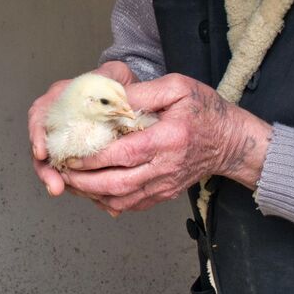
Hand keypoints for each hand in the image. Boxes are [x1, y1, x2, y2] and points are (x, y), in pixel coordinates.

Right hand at [28, 61, 137, 196]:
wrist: (123, 95)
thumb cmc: (115, 83)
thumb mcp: (113, 74)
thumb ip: (110, 77)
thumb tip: (118, 90)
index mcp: (59, 99)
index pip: (40, 115)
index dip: (38, 135)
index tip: (42, 152)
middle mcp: (57, 120)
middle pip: (41, 145)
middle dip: (45, 168)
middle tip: (54, 185)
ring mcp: (64, 139)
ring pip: (53, 162)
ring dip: (56, 179)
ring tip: (60, 191)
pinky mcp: (75, 154)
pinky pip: (70, 171)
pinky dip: (77, 184)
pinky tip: (89, 195)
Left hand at [60, 73, 271, 213]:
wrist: (231, 142)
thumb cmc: (205, 111)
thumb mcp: (178, 88)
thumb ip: (143, 92)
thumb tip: (110, 98)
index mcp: (168, 139)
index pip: (124, 154)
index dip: (94, 158)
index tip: (71, 154)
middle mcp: (165, 168)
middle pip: (117, 184)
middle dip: (84, 181)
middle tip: (62, 170)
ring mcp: (164, 185)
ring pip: (121, 199)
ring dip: (92, 194)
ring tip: (71, 180)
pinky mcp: (164, 194)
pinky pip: (131, 205)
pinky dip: (107, 200)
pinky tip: (92, 189)